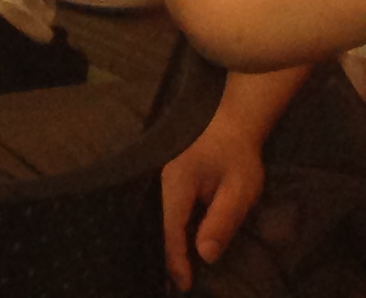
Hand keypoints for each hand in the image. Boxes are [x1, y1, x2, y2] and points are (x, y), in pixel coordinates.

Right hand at [164, 112, 268, 287]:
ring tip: (179, 272)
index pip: (173, 228)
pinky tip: (183, 245)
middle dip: (170, 256)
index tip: (184, 285)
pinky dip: (177, 232)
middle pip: (165, 226)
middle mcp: (166, 183)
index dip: (178, 258)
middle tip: (176, 286)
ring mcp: (169, 180)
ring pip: (168, 219)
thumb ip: (221, 221)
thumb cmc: (238, 157)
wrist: (234, 123)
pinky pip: (174, 212)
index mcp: (177, 184)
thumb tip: (205, 255)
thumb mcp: (238, 190)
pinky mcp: (177, 181)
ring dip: (173, 245)